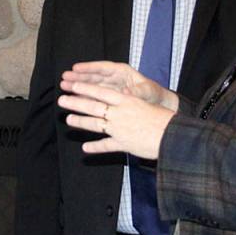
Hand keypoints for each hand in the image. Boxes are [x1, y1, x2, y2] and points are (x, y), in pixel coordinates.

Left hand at [57, 80, 174, 157]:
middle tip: (62, 101)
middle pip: (93, 107)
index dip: (86, 89)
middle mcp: (120, 114)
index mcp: (127, 101)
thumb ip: (130, 103)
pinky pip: (106, 146)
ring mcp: (120, 130)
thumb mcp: (145, 105)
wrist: (173, 136)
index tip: (74, 86)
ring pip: (95, 125)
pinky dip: (95, 147)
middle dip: (76, 103)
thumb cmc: (164, 119)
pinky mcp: (123, 144)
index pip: (102, 92)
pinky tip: (85, 148)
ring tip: (69, 120)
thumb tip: (121, 97)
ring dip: (81, 122)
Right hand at [61, 61, 178, 110]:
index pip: (103, 68)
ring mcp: (110, 88)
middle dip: (79, 77)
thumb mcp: (147, 92)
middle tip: (64, 78)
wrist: (157, 105)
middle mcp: (114, 78)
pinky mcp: (108, 98)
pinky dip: (84, 97)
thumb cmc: (154, 95)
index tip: (76, 68)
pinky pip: (94, 96)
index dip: (89, 68)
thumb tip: (127, 91)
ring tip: (64, 86)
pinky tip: (74, 99)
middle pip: (94, 76)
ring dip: (78, 86)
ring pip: (91, 85)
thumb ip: (137, 91)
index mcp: (123, 72)